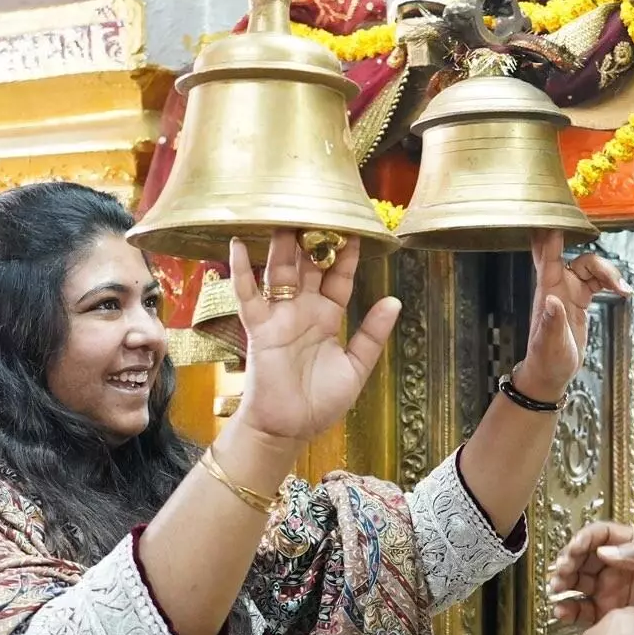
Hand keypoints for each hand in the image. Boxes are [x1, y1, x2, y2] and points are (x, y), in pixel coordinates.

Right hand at [228, 231, 400, 443]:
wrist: (288, 429)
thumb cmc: (320, 402)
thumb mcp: (356, 368)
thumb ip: (372, 335)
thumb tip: (395, 300)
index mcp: (327, 317)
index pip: (338, 277)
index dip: (347, 255)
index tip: (357, 229)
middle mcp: (302, 310)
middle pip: (307, 265)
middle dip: (312, 238)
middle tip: (318, 205)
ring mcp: (279, 316)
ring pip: (280, 271)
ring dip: (282, 244)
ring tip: (285, 211)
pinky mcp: (259, 328)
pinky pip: (247, 295)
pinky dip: (240, 270)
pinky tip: (238, 244)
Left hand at [510, 232, 628, 400]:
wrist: (550, 374)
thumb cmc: (546, 360)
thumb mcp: (549, 345)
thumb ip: (551, 323)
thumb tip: (551, 300)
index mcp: (547, 292)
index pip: (548, 257)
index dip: (554, 237)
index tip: (561, 219)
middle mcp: (557, 286)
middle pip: (578, 258)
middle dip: (598, 261)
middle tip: (614, 280)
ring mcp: (569, 291)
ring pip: (591, 267)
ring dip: (609, 274)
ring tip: (624, 291)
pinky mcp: (579, 299)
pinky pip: (597, 280)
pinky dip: (610, 282)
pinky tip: (622, 292)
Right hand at [550, 522, 633, 632]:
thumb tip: (606, 551)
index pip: (604, 535)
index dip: (585, 539)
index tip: (575, 550)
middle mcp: (622, 568)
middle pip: (585, 557)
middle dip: (568, 561)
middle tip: (562, 573)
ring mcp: (614, 592)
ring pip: (578, 582)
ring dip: (563, 583)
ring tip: (557, 591)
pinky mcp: (609, 616)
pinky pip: (582, 610)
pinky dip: (568, 610)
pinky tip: (562, 611)